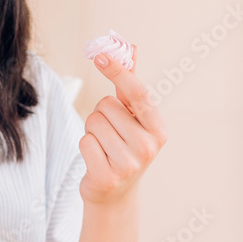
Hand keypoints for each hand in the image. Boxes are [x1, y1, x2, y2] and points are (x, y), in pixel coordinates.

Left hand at [78, 45, 167, 205]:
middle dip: (100, 115)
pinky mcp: (107, 176)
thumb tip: (130, 48)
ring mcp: (128, 164)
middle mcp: (147, 146)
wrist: (115, 194)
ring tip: (103, 147)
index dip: (118, 71)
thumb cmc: (123, 148)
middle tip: (109, 134)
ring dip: (91, 131)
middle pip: (106, 106)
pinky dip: (85, 146)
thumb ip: (130, 85)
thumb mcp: (132, 119)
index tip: (101, 55)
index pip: (137, 93)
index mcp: (158, 129)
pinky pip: (84, 141)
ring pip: (92, 122)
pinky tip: (96, 159)